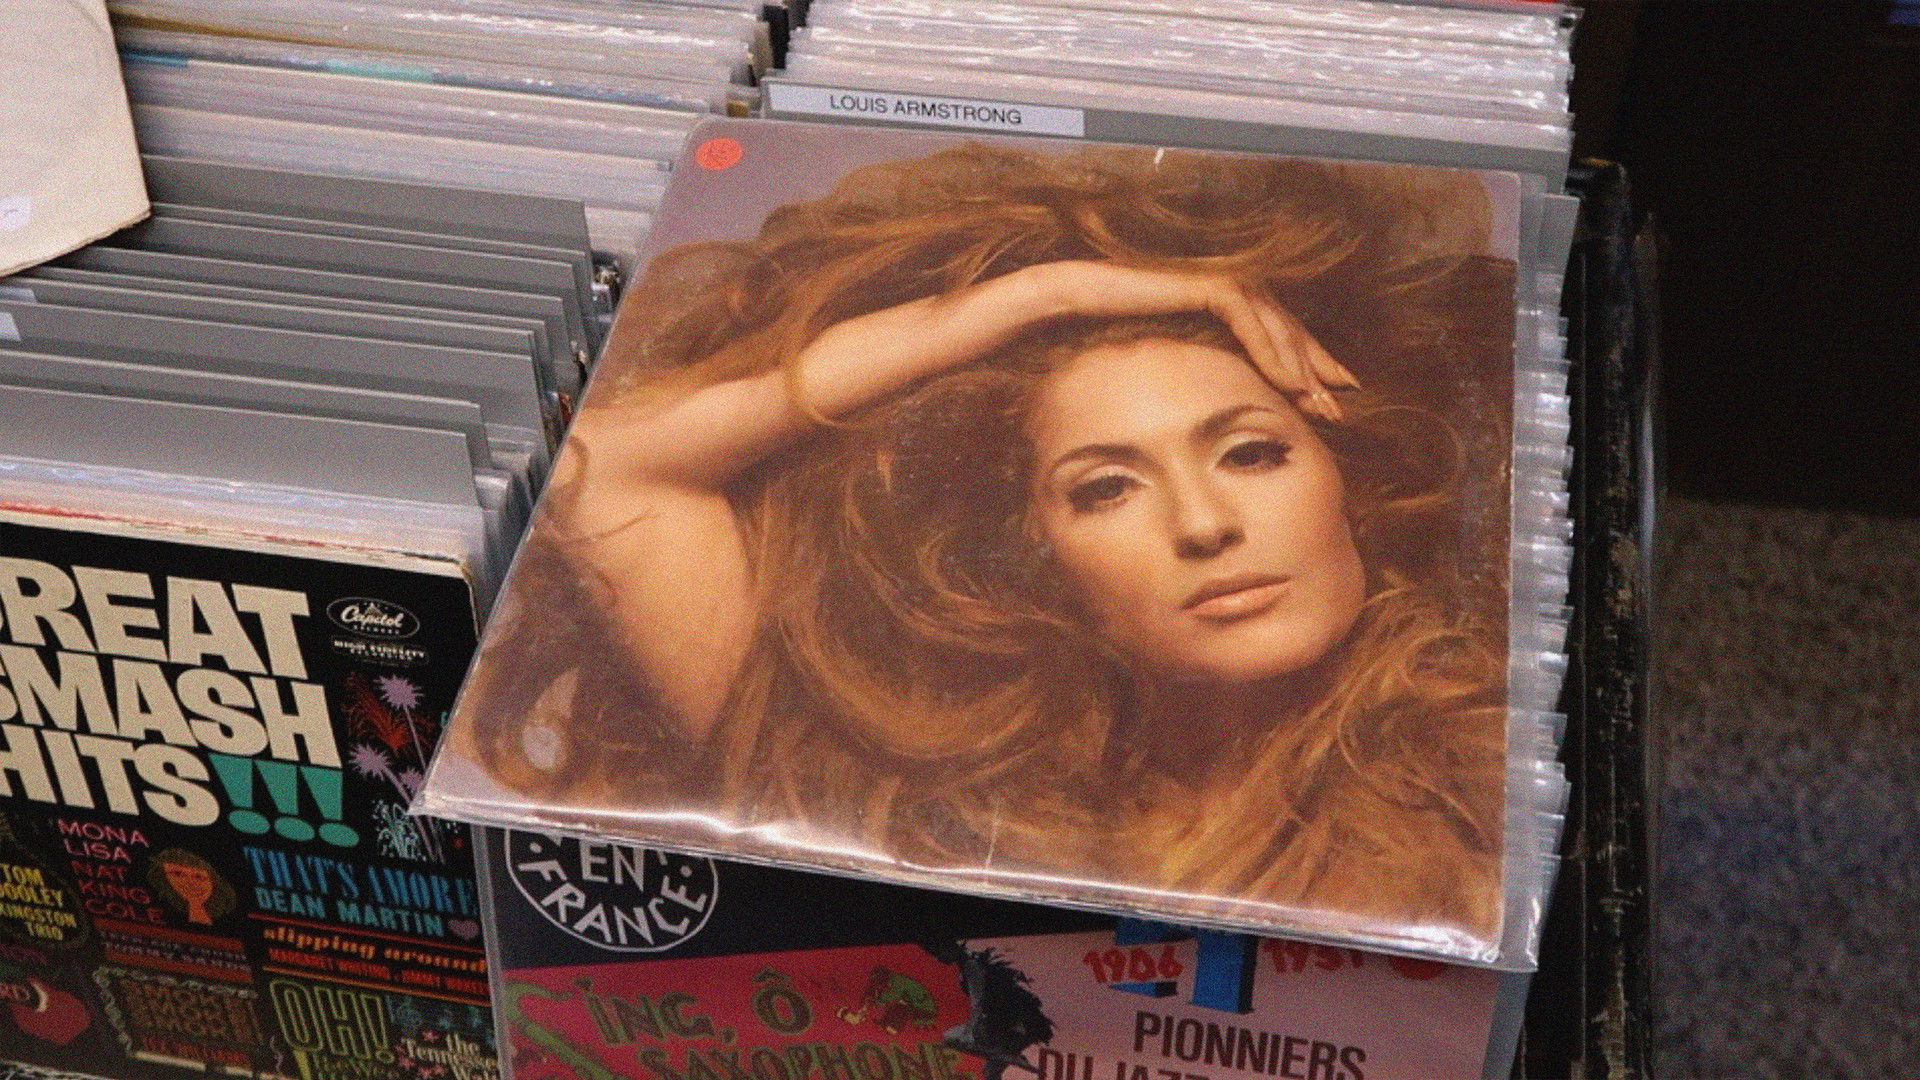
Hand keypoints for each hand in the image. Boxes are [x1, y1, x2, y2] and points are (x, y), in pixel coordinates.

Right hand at [1014, 261, 1360, 419]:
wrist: (1055, 307)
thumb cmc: (1091, 341)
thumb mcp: (1152, 371)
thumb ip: (1181, 383)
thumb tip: (1195, 422)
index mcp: (1208, 308)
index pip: (1269, 332)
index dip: (1300, 363)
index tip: (1323, 398)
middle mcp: (1214, 288)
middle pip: (1283, 323)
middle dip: (1316, 361)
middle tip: (1343, 397)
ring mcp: (1206, 279)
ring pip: (1272, 316)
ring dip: (1299, 357)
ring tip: (1319, 397)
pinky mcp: (1194, 279)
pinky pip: (1245, 311)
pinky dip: (1269, 344)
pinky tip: (1286, 379)